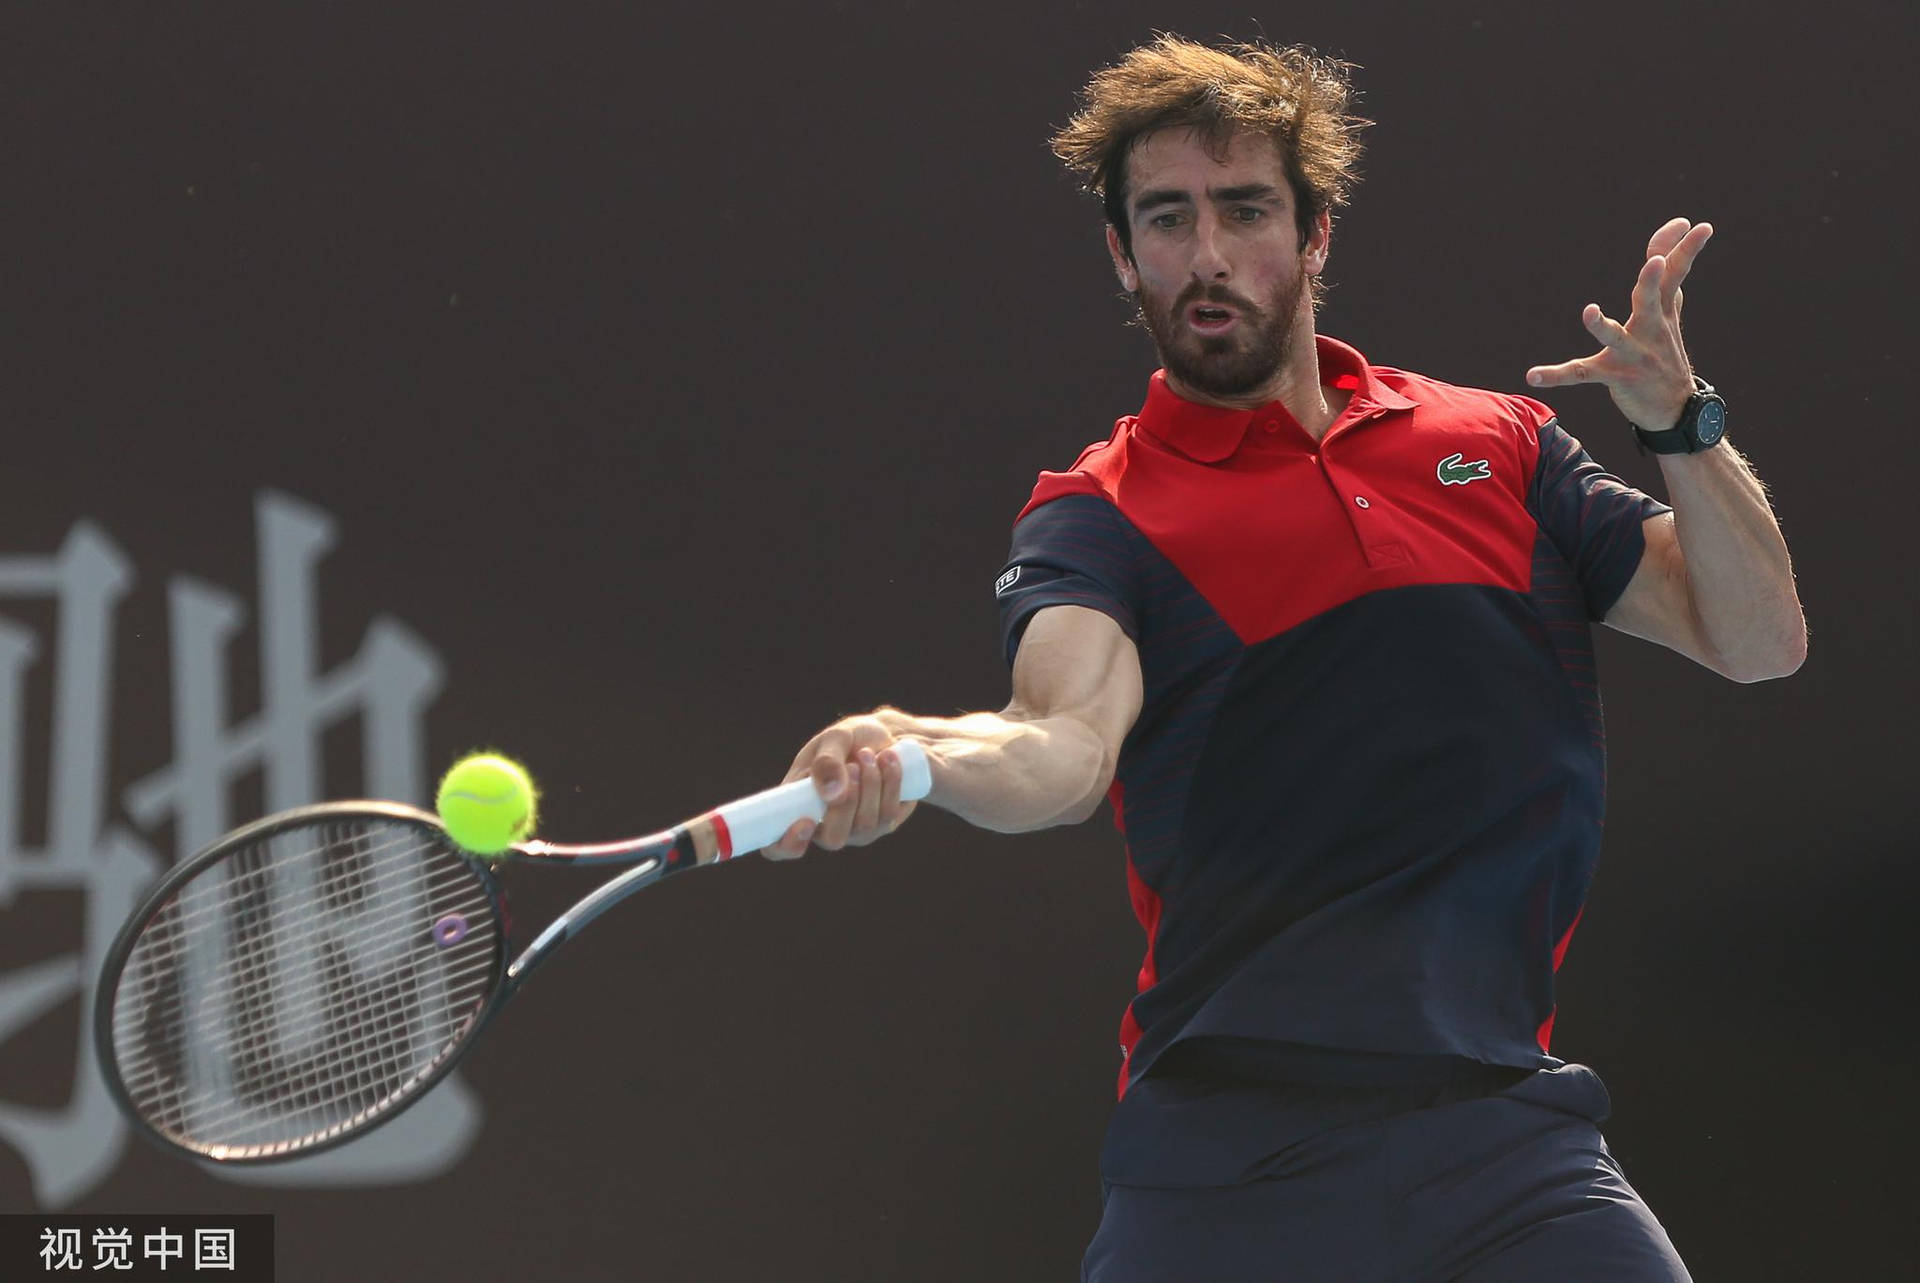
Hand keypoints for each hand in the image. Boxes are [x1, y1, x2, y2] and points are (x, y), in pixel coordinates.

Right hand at [760, 708, 919, 859]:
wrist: (884, 736)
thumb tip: (832, 795)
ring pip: (864, 824)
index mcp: (796, 807)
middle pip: (832, 838)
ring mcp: (855, 830)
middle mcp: (824, 826)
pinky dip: (889, 782)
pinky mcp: (884, 824)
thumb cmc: (849, 739)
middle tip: (852, 766)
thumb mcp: (833, 739)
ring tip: (868, 754)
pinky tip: (888, 759)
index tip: (805, 822)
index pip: (778, 846)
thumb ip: (826, 762)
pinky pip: (888, 813)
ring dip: (870, 784)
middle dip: (845, 804)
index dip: (785, 845)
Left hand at [1526, 218, 1713, 430]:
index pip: (1675, 273)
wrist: (1677, 408)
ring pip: (1616, 336)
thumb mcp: (1668, 314)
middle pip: (1652, 298)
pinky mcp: (1613, 375)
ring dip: (1602, 325)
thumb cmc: (1665, 352)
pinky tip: (1532, 375)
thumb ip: (1664, 281)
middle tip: (1656, 262)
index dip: (1683, 249)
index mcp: (1662, 311)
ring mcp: (1632, 354)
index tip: (1700, 226)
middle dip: (1652, 280)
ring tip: (1590, 311)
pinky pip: (1580, 374)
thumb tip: (1664, 248)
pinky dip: (1556, 375)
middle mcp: (1650, 329)